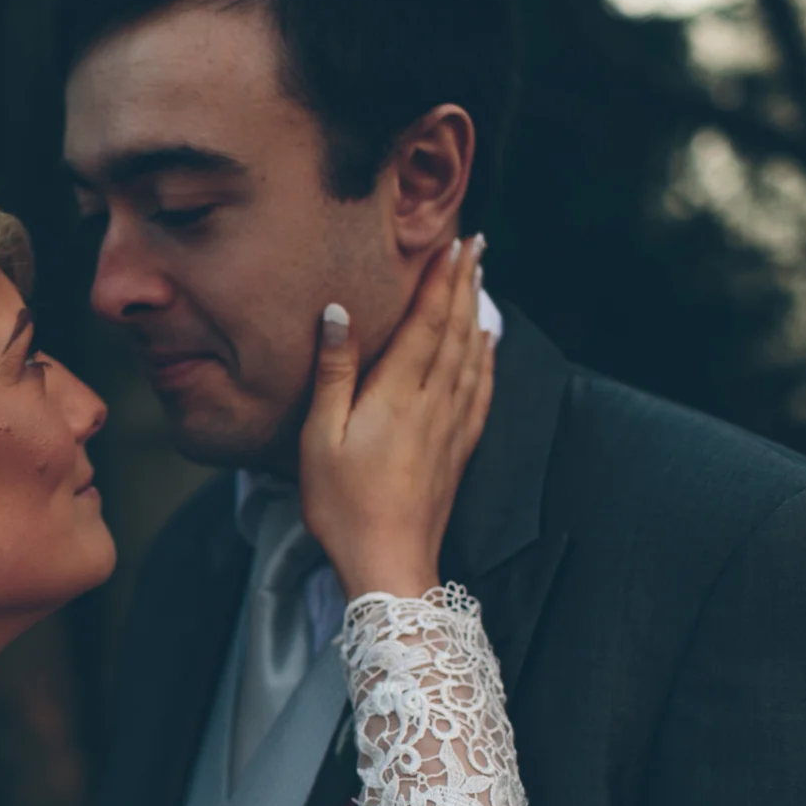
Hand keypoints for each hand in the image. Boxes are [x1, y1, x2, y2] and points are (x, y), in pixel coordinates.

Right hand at [299, 234, 493, 600]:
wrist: (389, 563)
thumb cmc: (342, 505)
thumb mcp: (319, 437)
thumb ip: (334, 371)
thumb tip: (338, 312)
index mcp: (398, 395)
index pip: (427, 323)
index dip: (440, 280)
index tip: (452, 242)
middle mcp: (432, 404)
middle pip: (456, 331)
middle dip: (465, 284)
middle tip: (476, 245)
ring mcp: (451, 428)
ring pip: (471, 356)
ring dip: (476, 312)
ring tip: (481, 278)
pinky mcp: (458, 451)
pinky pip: (480, 392)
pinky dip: (486, 360)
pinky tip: (487, 345)